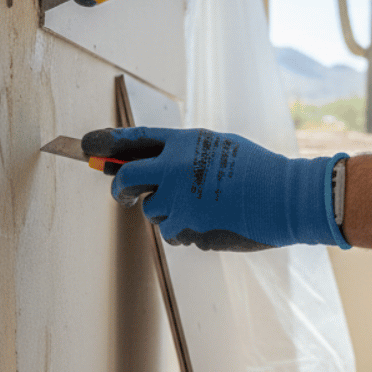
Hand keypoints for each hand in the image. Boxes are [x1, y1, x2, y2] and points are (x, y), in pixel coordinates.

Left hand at [81, 127, 347, 250]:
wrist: (285, 197)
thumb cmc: (256, 171)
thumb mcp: (216, 148)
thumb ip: (181, 154)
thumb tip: (144, 164)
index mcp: (182, 142)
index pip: (132, 139)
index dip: (105, 143)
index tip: (86, 146)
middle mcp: (173, 168)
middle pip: (125, 179)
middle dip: (119, 189)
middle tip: (122, 195)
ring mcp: (178, 200)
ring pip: (150, 211)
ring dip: (166, 212)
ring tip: (202, 206)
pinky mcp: (187, 227)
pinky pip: (171, 232)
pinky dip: (185, 230)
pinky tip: (211, 221)